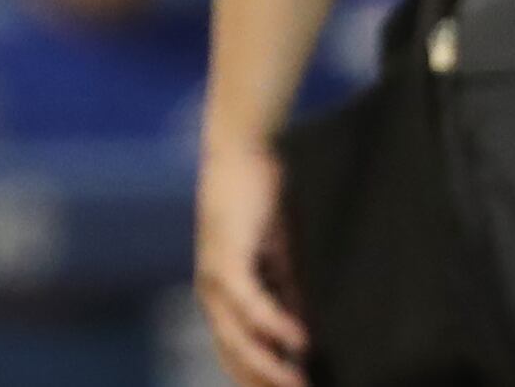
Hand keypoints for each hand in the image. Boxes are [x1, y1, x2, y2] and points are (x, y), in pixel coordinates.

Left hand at [194, 133, 308, 386]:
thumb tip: (303, 341)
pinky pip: (248, 299)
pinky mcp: (225, 252)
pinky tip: (301, 341)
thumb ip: (286, 298)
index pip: (234, 352)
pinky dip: (273, 322)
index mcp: (222, 294)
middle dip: (263, 381)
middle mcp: (211, 289)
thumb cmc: (261, 204)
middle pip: (232, 352)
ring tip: (300, 384)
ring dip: (268, 364)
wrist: (242, 152)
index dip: (258, 378)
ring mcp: (214, 271)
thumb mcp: (279, 262)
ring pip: (236, 334)